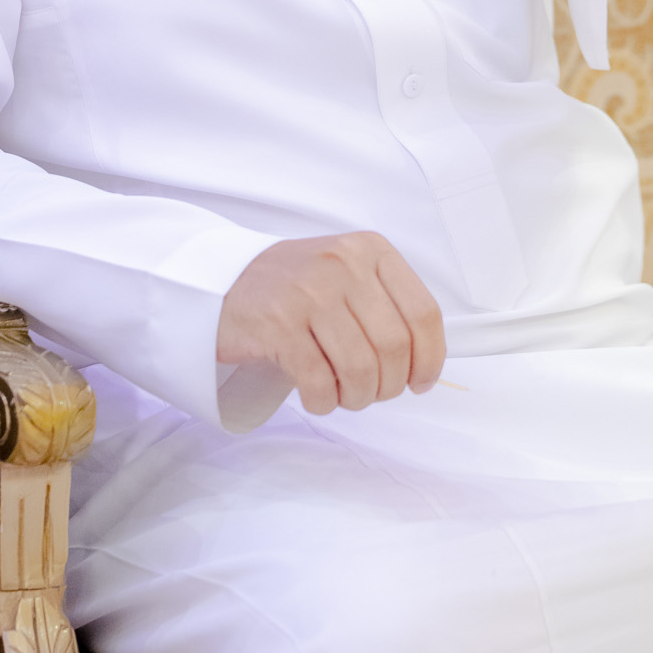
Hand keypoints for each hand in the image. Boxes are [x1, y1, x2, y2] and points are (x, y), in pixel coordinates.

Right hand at [217, 233, 445, 414]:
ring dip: (358, 397)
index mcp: (370, 250)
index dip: (430, 358)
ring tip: (345, 395)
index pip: (423, 313)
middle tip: (373, 392)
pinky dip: (324, 402)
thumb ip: (388, 307)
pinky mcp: (278, 325)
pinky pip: (320, 382)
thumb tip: (426, 361)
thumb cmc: (295, 287)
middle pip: (394, 347)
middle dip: (389, 385)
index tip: (421, 382)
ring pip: (361, 369)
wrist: (222, 282)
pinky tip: (317, 396)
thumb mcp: (348, 275)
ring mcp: (309, 293)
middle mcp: (343, 265)